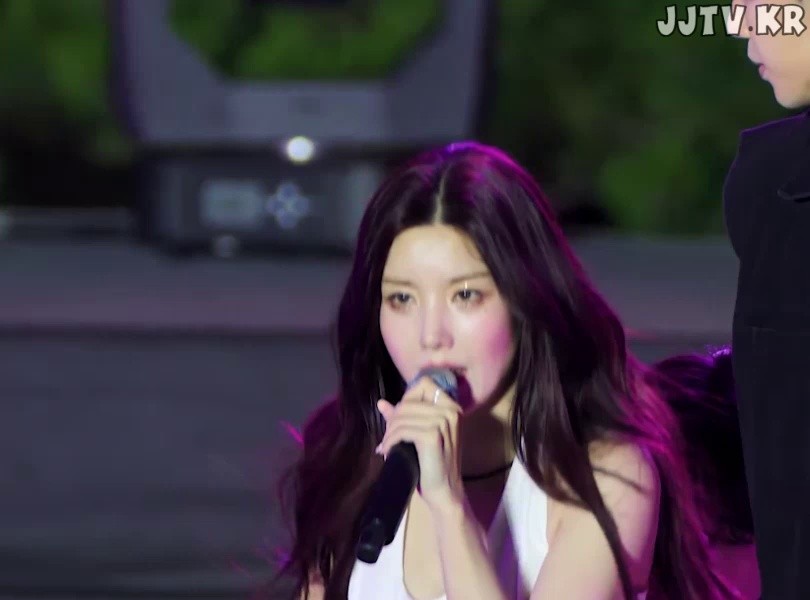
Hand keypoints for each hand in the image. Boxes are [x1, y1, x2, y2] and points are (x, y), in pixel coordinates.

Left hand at [376, 375, 463, 509]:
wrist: (444, 491)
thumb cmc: (432, 463)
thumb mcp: (419, 435)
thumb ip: (402, 417)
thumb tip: (381, 403)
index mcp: (451, 406)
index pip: (424, 385)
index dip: (407, 398)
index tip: (400, 418)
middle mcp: (450, 410)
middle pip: (408, 401)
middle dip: (394, 419)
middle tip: (388, 438)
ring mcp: (443, 421)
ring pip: (402, 416)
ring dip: (390, 432)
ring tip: (387, 446)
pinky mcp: (432, 435)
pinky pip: (402, 430)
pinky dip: (391, 440)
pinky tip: (389, 451)